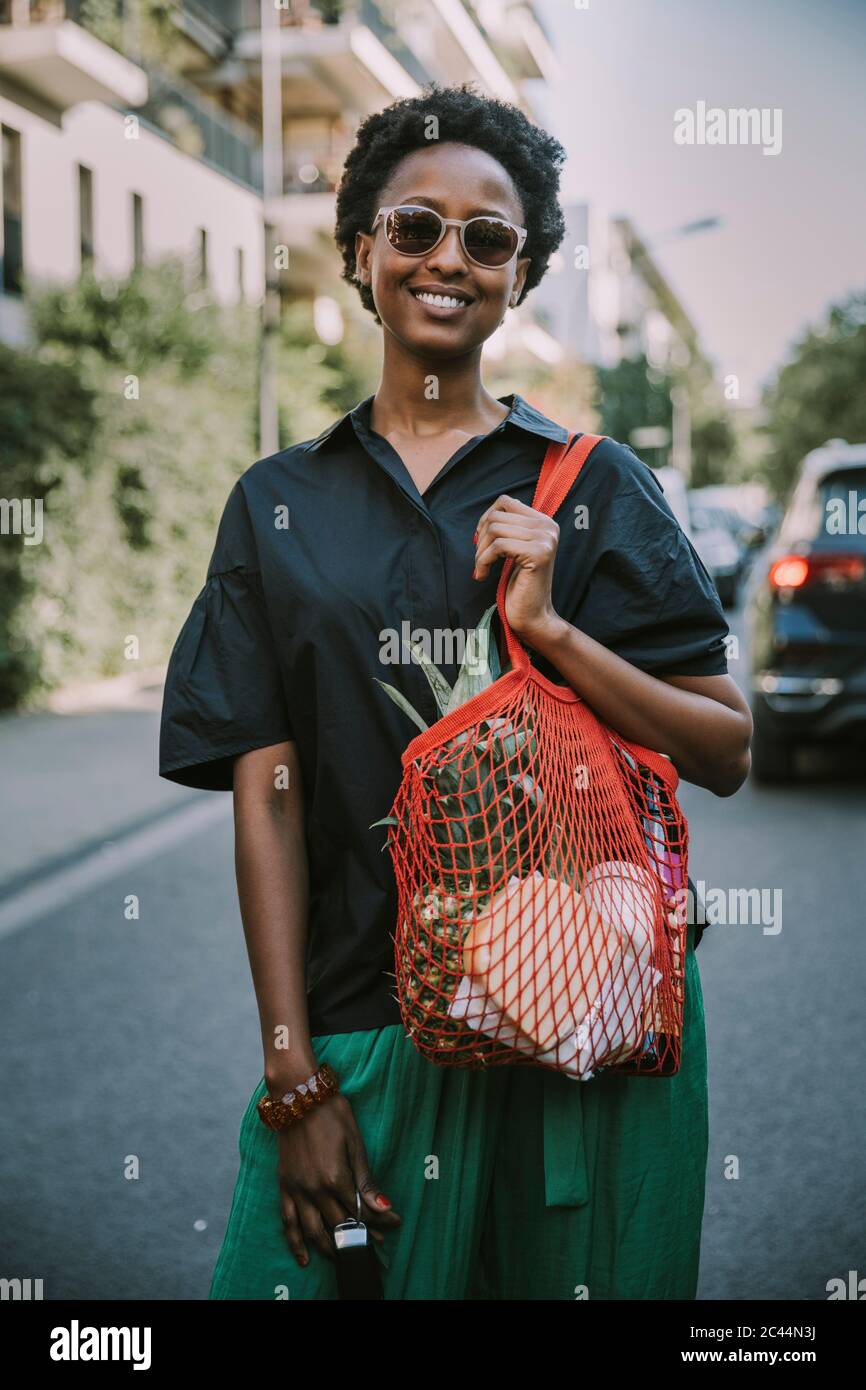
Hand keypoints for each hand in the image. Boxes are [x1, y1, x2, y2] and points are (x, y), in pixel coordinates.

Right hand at [276, 1093, 400, 1266]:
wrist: (299, 1096)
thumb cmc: (332, 1114)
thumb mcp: (355, 1143)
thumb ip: (367, 1180)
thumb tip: (385, 1208)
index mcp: (336, 1178)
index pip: (360, 1211)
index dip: (377, 1223)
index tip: (391, 1227)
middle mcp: (314, 1190)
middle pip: (340, 1224)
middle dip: (360, 1237)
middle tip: (374, 1245)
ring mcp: (297, 1190)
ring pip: (313, 1231)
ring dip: (330, 1248)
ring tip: (344, 1258)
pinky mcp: (284, 1186)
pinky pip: (288, 1222)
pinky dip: (295, 1243)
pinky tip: (305, 1258)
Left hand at [473, 494, 563, 644]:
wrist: (533, 615)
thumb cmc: (520, 584)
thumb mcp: (515, 549)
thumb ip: (509, 529)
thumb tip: (486, 517)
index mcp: (545, 522)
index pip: (506, 502)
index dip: (486, 518)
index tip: (482, 541)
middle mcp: (548, 527)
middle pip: (497, 516)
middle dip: (480, 539)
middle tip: (480, 561)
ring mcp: (545, 539)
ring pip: (495, 529)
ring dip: (480, 552)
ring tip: (482, 569)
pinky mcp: (538, 554)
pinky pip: (498, 547)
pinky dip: (483, 561)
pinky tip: (483, 575)